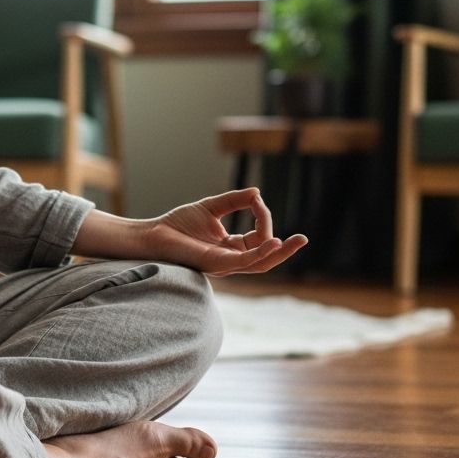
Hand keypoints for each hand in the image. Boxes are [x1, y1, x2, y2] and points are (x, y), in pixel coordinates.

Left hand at [141, 188, 306, 276]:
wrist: (154, 234)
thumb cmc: (178, 224)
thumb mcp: (212, 207)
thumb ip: (234, 201)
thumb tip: (257, 193)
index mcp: (230, 248)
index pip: (258, 238)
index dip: (263, 218)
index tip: (256, 200)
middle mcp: (230, 259)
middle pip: (266, 259)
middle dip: (286, 251)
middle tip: (303, 239)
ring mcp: (225, 264)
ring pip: (260, 264)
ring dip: (279, 254)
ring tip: (295, 241)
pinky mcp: (217, 264)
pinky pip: (244, 261)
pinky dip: (261, 252)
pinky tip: (273, 242)